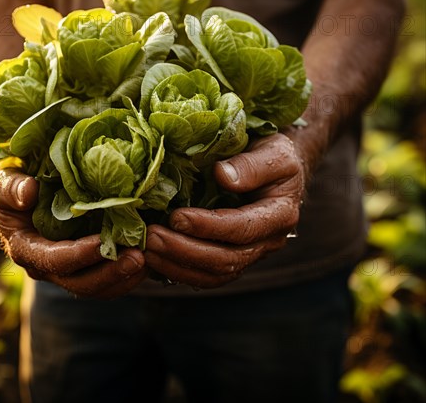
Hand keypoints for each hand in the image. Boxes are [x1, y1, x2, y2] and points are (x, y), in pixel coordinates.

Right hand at [0, 168, 146, 298]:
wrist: (25, 194)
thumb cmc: (15, 184)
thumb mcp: (5, 181)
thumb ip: (12, 187)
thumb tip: (29, 192)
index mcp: (26, 249)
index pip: (54, 260)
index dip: (79, 255)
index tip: (104, 242)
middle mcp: (47, 267)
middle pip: (80, 283)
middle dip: (110, 273)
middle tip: (138, 257)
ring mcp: (68, 270)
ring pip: (98, 287)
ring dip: (124, 277)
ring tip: (148, 260)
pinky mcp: (85, 265)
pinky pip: (107, 280)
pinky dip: (127, 274)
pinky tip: (148, 260)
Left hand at [145, 134, 304, 288]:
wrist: (276, 166)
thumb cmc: (273, 152)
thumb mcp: (274, 150)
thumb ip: (252, 164)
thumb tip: (223, 176)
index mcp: (279, 215)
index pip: (242, 229)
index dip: (209, 226)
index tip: (177, 216)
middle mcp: (267, 241)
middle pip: (226, 260)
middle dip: (185, 251)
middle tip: (151, 237)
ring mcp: (250, 253)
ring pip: (214, 275)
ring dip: (177, 266)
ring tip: (146, 251)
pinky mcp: (232, 256)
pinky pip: (206, 275)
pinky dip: (179, 271)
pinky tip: (155, 259)